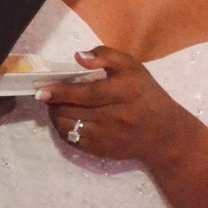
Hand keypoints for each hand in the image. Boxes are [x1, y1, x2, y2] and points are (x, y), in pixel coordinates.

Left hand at [39, 47, 192, 166]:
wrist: (164, 133)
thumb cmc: (145, 94)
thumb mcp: (132, 67)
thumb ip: (106, 56)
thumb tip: (79, 56)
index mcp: (124, 92)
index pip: (87, 93)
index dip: (62, 91)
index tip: (43, 89)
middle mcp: (116, 117)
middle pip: (75, 111)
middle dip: (54, 103)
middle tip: (45, 94)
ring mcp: (109, 137)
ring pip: (71, 128)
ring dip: (55, 116)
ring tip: (53, 105)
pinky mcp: (104, 151)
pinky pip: (75, 142)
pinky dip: (63, 130)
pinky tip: (63, 120)